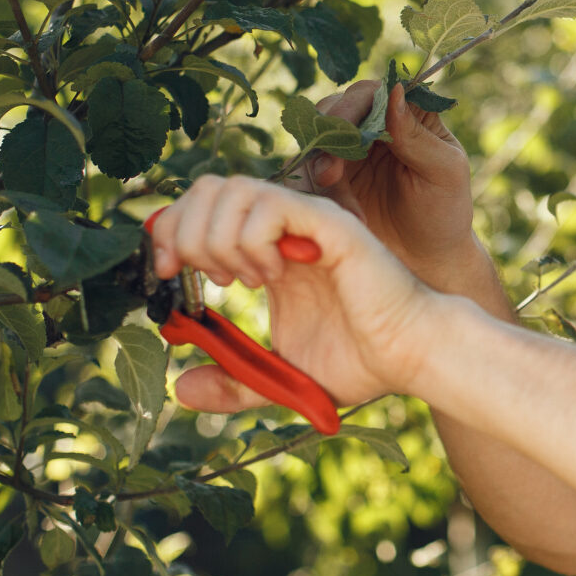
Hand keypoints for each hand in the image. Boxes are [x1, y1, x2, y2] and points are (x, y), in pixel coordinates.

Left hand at [149, 175, 435, 412]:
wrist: (410, 357)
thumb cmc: (360, 362)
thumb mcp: (277, 379)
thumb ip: (232, 382)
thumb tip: (179, 388)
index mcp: (268, 250)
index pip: (202, 208)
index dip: (169, 232)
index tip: (165, 275)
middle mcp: (285, 227)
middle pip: (209, 187)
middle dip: (183, 229)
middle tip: (199, 277)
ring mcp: (306, 221)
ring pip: (232, 189)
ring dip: (218, 237)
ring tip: (240, 279)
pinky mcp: (329, 224)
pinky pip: (270, 205)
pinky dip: (251, 239)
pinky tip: (269, 276)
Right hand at [285, 79, 486, 290]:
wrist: (424, 259)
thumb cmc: (444, 211)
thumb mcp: (443, 172)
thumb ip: (418, 135)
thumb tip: (393, 91)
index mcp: (406, 113)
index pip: (372, 92)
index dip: (353, 106)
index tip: (344, 130)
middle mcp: (372, 124)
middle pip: (334, 110)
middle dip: (328, 140)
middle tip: (329, 176)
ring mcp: (346, 150)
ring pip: (314, 142)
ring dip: (321, 172)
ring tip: (346, 209)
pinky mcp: (327, 177)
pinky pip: (305, 174)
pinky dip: (317, 194)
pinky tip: (345, 217)